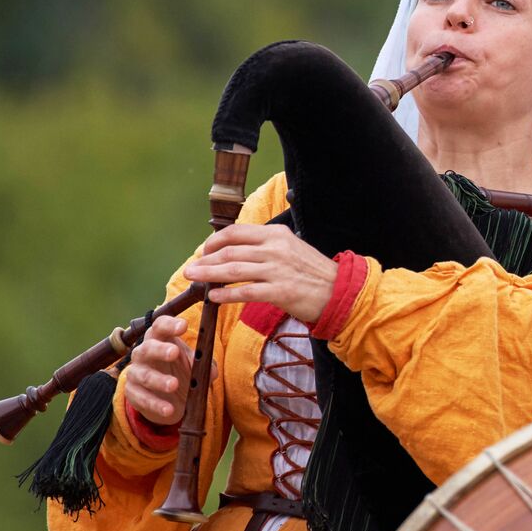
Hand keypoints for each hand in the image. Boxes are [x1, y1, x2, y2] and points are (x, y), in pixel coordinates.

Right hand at [125, 316, 218, 424]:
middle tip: (175, 352)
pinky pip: (142, 398)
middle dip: (160, 349)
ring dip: (159, 380)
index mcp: (160, 339)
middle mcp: (144, 353)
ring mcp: (136, 373)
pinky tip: (168, 409)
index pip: (160, 326)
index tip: (184, 326)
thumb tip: (210, 371)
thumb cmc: (182, 371)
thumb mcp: (195, 365)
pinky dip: (156, 404)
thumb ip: (204, 364)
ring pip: (144, 374)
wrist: (170, 398)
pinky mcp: (133, 393)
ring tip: (174, 385)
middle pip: (148, 347)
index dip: (169, 324)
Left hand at [183, 223, 337, 323]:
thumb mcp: (292, 248)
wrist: (340, 291)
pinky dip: (227, 295)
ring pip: (233, 271)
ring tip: (194, 278)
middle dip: (206, 260)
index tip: (204, 251)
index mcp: (276, 235)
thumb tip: (236, 252)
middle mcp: (275, 249)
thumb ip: (266, 246)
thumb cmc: (314, 273)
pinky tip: (215, 297)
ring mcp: (277, 270)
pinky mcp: (280, 291)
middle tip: (191, 268)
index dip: (214, 242)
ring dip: (209, 275)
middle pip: (230, 252)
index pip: (236, 233)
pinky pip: (246, 292)